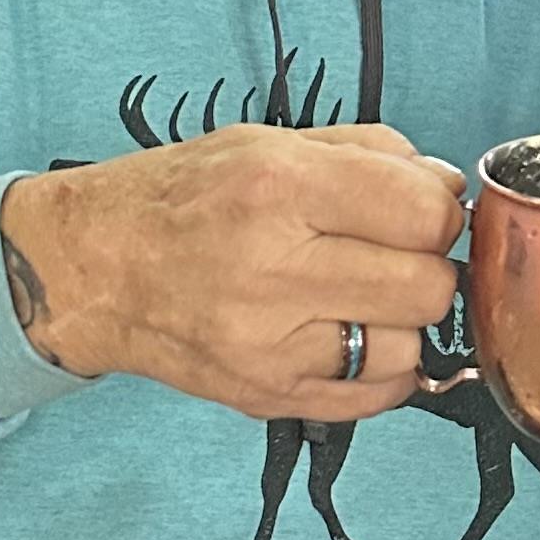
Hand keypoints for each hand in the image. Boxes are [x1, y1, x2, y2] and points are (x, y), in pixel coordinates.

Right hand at [0, 125, 468, 418]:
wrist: (92, 268)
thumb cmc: (182, 198)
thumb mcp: (269, 142)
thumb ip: (370, 154)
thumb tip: (447, 187)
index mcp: (278, 187)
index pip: (423, 213)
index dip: (439, 211)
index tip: (421, 211)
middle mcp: (272, 269)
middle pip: (427, 287)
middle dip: (428, 266)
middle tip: (396, 254)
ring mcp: (268, 345)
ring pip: (409, 349)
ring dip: (403, 323)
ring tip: (364, 297)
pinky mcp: (266, 396)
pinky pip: (375, 397)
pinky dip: (381, 368)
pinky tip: (349, 335)